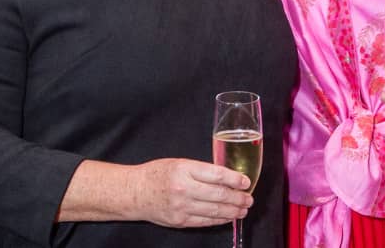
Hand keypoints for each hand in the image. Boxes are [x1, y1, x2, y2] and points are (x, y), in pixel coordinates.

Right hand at [130, 158, 252, 228]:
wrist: (135, 192)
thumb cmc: (157, 174)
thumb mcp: (179, 163)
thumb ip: (200, 170)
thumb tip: (226, 177)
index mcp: (184, 169)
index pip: (217, 175)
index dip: (235, 179)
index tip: (246, 181)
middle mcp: (184, 188)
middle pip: (219, 195)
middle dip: (238, 198)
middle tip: (249, 199)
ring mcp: (182, 207)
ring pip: (215, 211)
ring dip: (233, 211)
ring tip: (243, 209)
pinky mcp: (180, 221)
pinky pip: (205, 221)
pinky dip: (219, 220)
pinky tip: (228, 217)